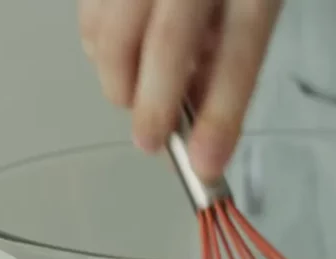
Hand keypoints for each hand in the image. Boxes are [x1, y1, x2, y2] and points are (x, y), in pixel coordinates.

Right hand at [79, 0, 282, 180]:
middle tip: (151, 141)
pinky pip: (90, 17)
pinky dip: (100, 49)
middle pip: (167, 41)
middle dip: (155, 105)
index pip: (239, 51)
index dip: (221, 114)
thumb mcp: (246, 3)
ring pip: (114, 33)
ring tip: (135, 94)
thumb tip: (198, 118)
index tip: (206, 164)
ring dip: (120, 80)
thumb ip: (223, 54)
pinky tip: (120, 54)